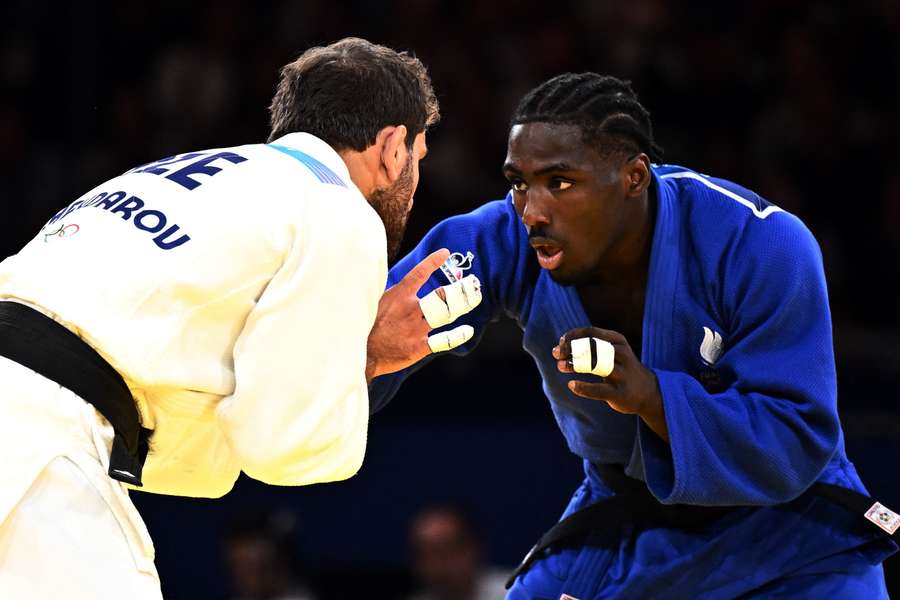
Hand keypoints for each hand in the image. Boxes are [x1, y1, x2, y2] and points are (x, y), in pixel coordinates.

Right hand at [366, 249, 477, 381]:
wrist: (358, 352)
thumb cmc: (363, 326)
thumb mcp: (372, 302)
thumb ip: (388, 294)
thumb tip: (394, 283)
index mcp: (398, 295)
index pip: (419, 273)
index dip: (433, 262)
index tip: (445, 253)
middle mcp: (411, 309)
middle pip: (442, 295)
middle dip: (461, 288)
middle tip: (474, 282)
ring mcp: (417, 327)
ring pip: (446, 313)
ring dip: (463, 304)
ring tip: (476, 296)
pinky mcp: (419, 347)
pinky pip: (443, 340)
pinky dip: (457, 336)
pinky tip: (469, 331)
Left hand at [553, 327, 667, 441]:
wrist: (648, 392)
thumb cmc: (622, 368)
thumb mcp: (611, 351)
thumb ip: (589, 346)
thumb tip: (560, 344)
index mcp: (617, 340)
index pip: (590, 333)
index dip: (572, 336)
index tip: (561, 343)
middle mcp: (620, 354)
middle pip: (591, 346)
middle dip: (570, 348)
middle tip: (556, 354)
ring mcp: (621, 373)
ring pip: (594, 365)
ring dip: (573, 364)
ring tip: (560, 366)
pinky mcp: (619, 392)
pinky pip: (598, 389)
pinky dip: (583, 387)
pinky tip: (571, 385)